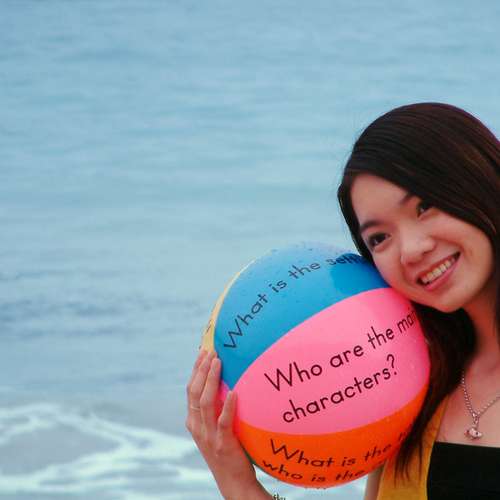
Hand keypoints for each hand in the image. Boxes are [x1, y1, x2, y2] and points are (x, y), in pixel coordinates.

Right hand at [186, 349, 270, 498]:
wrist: (233, 481)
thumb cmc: (228, 449)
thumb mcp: (216, 427)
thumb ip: (217, 408)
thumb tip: (229, 380)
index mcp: (194, 421)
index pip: (191, 390)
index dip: (196, 370)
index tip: (203, 351)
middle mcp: (197, 426)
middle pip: (194, 392)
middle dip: (201, 370)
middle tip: (211, 351)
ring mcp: (208, 435)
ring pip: (205, 403)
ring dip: (210, 380)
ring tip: (218, 362)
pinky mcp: (223, 443)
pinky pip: (223, 421)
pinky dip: (227, 405)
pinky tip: (233, 392)